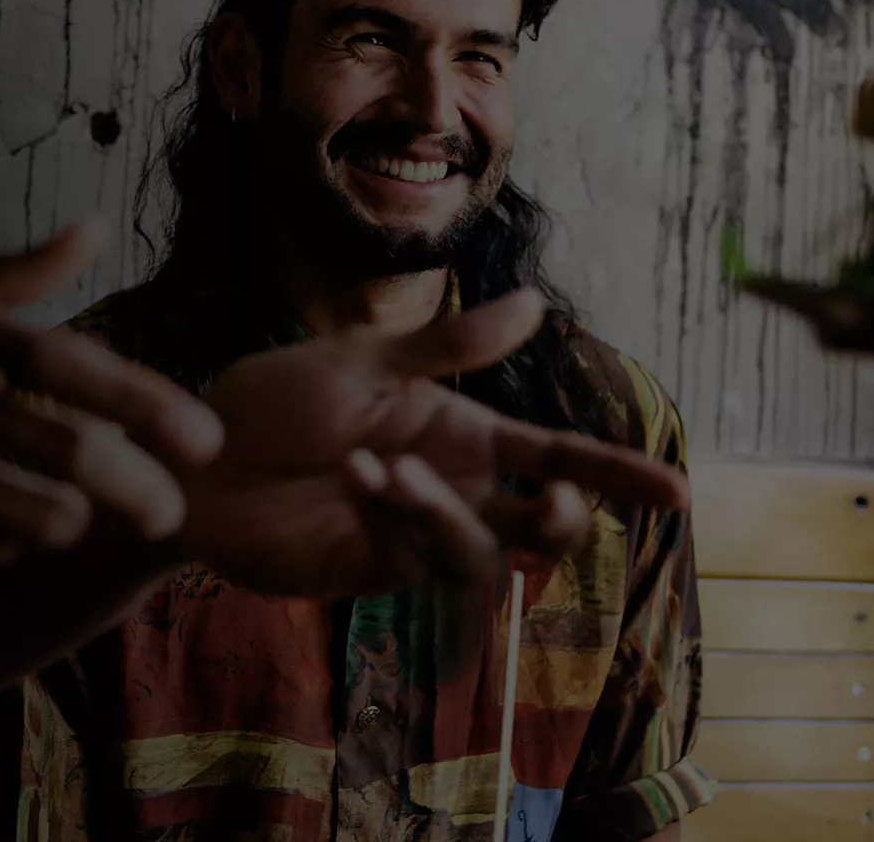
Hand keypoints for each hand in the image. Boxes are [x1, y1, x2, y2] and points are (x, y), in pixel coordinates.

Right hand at [0, 221, 224, 585]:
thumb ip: (9, 275)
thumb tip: (95, 231)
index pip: (63, 362)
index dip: (145, 402)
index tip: (205, 438)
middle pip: (64, 453)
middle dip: (138, 489)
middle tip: (171, 509)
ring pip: (31, 516)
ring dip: (73, 520)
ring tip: (86, 512)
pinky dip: (8, 543)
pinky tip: (7, 525)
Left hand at [180, 288, 689, 597]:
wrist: (193, 455)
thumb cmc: (274, 400)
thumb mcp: (365, 360)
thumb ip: (451, 345)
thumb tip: (538, 303)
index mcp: (461, 435)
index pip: (556, 459)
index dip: (618, 477)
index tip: (680, 493)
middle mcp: (448, 490)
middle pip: (536, 527)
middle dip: (558, 522)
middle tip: (554, 502)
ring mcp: (409, 537)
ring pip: (477, 553)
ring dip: (444, 514)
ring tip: (384, 469)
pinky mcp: (365, 570)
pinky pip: (410, 557)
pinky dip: (395, 516)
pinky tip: (355, 476)